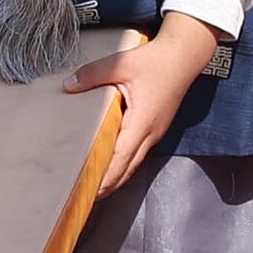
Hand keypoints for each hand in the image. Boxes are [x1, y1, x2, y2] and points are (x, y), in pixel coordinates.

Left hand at [67, 12, 224, 191]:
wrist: (184, 56)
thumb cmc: (156, 60)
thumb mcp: (122, 63)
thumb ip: (93, 74)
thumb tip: (68, 85)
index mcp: (142, 121)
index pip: (120, 158)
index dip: (105, 177)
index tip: (89, 190)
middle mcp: (151, 133)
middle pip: (128, 169)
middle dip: (109, 185)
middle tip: (87, 197)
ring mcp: (156, 132)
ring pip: (135, 164)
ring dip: (117, 177)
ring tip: (97, 188)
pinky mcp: (157, 128)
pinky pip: (139, 153)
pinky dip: (125, 165)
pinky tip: (114, 166)